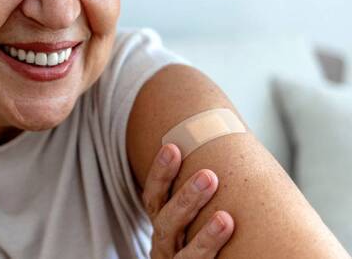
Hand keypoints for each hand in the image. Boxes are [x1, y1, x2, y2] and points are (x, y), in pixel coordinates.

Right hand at [143, 143, 234, 257]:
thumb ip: (201, 189)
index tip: (173, 148)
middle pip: (166, 221)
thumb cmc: (197, 237)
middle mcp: (163, 243)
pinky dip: (211, 254)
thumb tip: (224, 135)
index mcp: (162, 221)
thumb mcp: (191, 216)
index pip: (154, 195)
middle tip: (209, 176)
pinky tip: (228, 237)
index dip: (161, 172)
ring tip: (226, 218)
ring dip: (204, 236)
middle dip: (186, 198)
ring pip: (184, 254)